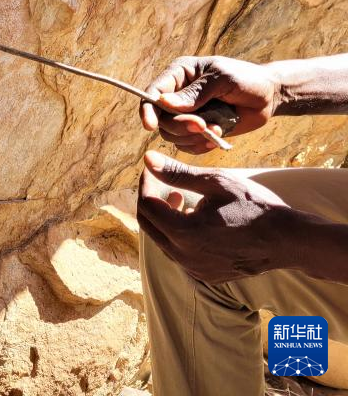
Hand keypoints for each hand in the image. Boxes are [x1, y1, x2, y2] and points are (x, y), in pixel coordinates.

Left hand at [137, 151, 292, 282]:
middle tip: (164, 183)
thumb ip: (177, 173)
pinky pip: (179, 253)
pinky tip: (196, 220)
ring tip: (182, 199)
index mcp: (184, 233)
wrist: (288, 240)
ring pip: (163, 240)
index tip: (153, 170)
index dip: (146, 184)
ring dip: (165, 218)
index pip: (147, 205)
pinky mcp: (205, 275)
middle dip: (151, 201)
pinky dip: (178, 235)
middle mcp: (184, 257)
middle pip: (149, 225)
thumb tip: (148, 159)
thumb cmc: (253, 206)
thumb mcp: (215, 182)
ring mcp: (195, 269)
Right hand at [140, 55, 280, 153]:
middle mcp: (178, 95)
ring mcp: (187, 114)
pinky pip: (187, 146)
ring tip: (218, 129)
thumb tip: (164, 103)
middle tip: (202, 125)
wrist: (269, 96)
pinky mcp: (197, 131)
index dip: (148, 109)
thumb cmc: (247, 79)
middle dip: (180, 125)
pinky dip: (200, 146)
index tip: (150, 125)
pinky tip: (217, 138)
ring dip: (193, 136)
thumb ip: (195, 92)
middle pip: (161, 118)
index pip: (153, 92)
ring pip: (172, 135)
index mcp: (179, 74)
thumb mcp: (222, 79)